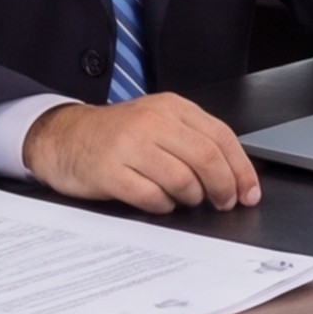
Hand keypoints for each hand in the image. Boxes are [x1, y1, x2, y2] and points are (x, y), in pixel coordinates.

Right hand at [24, 92, 259, 211]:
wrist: (64, 137)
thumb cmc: (116, 136)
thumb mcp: (157, 123)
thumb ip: (193, 140)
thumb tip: (235, 174)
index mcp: (170, 107)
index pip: (220, 136)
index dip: (241, 169)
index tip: (249, 192)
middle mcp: (152, 122)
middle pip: (206, 158)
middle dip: (223, 187)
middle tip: (224, 203)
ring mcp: (129, 146)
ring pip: (182, 180)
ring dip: (191, 198)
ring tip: (184, 199)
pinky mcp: (110, 171)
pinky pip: (152, 197)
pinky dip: (163, 206)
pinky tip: (158, 201)